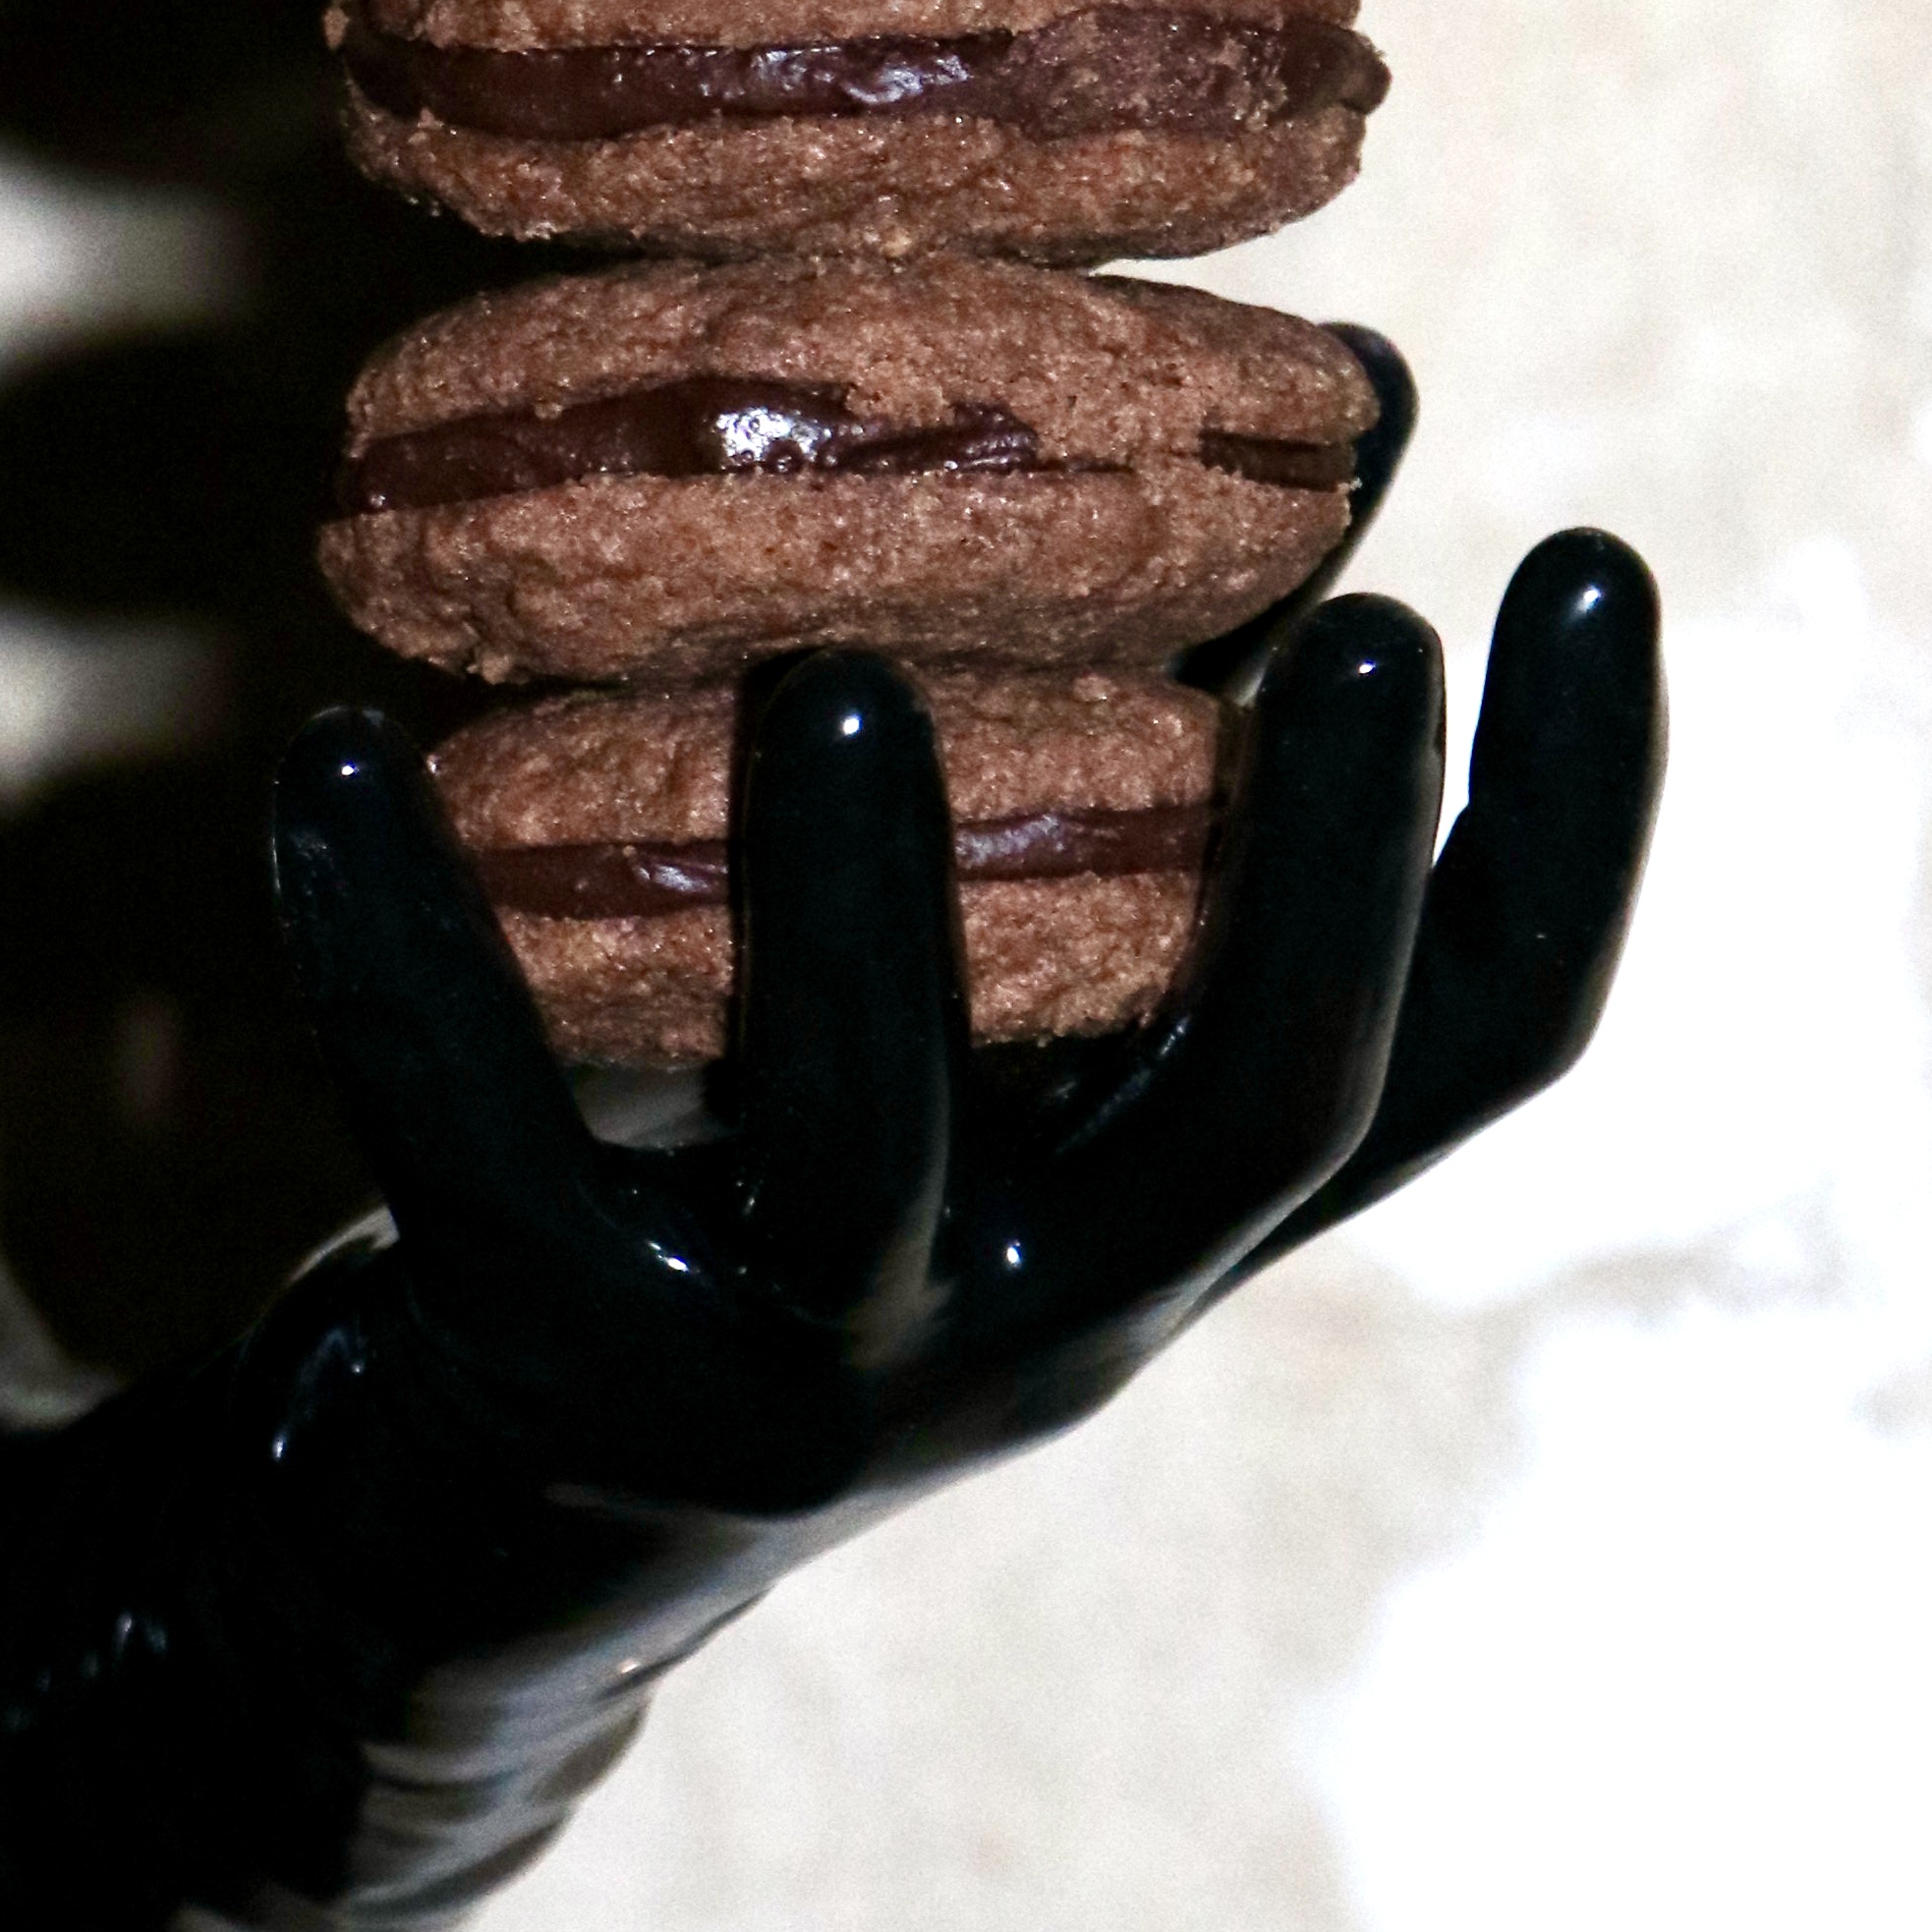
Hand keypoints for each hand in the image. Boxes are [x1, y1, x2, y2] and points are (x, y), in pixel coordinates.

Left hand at [269, 357, 1659, 1528]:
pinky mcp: (559, 1370)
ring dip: (869, 921)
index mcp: (1179, 1201)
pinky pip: (475, 1149)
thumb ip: (1144, 755)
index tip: (1601, 560)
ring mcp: (818, 1364)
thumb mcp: (996, 1004)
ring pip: (872, 1155)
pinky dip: (399, 954)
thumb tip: (1354, 393)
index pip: (1471, 1048)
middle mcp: (1059, 1308)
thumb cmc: (786, 1171)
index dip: (1566, 824)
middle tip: (1362, 624)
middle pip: (1256, 1118)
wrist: (484, 1538)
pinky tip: (330, 759)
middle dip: (1317, 876)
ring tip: (840, 686)